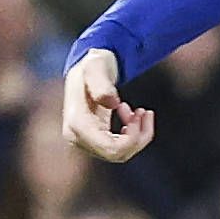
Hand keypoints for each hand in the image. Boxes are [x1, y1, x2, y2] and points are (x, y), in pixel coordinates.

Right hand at [60, 47, 153, 166]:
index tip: (140, 113)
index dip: (132, 139)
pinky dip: (131, 135)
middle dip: (138, 136)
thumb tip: (111, 103)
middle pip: (116, 155)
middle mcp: (76, 137)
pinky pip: (117, 148)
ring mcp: (82, 141)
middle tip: (143, 111)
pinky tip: (131, 115)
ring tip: (140, 111)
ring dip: (137, 135)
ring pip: (119, 154)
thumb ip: (101, 83)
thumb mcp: (97, 65)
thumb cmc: (93, 63)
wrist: (86, 66)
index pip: (111, 149)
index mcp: (77, 123)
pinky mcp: (91, 140)